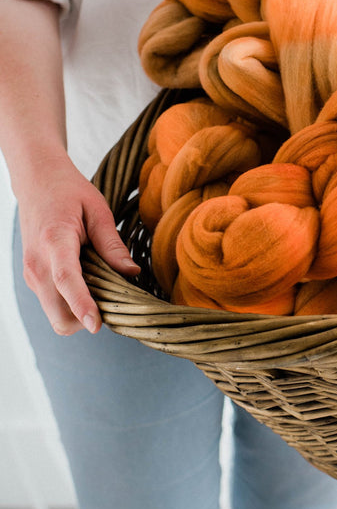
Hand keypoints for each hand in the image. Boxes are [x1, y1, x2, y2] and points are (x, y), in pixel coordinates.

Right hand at [17, 156, 139, 334]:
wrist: (36, 182)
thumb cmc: (68, 192)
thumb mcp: (98, 211)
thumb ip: (112, 244)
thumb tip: (132, 273)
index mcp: (54, 241)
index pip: (67, 281)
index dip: (82, 306)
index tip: (96, 325)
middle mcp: (37, 264)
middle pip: (58, 313)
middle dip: (86, 318)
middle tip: (114, 300)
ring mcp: (32, 274)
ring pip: (55, 314)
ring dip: (79, 313)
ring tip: (101, 286)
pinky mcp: (34, 279)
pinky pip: (53, 304)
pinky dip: (71, 304)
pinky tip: (88, 282)